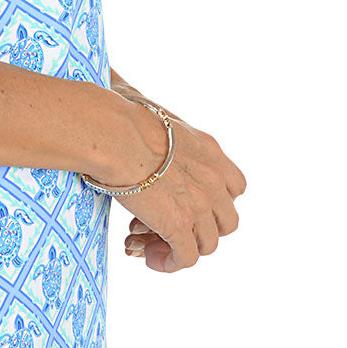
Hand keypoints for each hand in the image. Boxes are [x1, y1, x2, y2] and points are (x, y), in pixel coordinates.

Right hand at [109, 73, 246, 273]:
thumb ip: (149, 113)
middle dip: (200, 229)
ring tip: (149, 244)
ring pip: (209, 244)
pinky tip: (148, 259)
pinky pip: (186, 258)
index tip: (184, 204)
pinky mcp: (179, 225)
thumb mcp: (151, 110)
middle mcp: (212, 178)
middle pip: (227, 220)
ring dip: (181, 248)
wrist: (111, 133)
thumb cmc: (118, 115)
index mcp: (208, 150)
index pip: (234, 186)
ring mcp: (199, 203)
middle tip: (167, 228)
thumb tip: (117, 84)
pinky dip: (170, 263)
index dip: (213, 203)